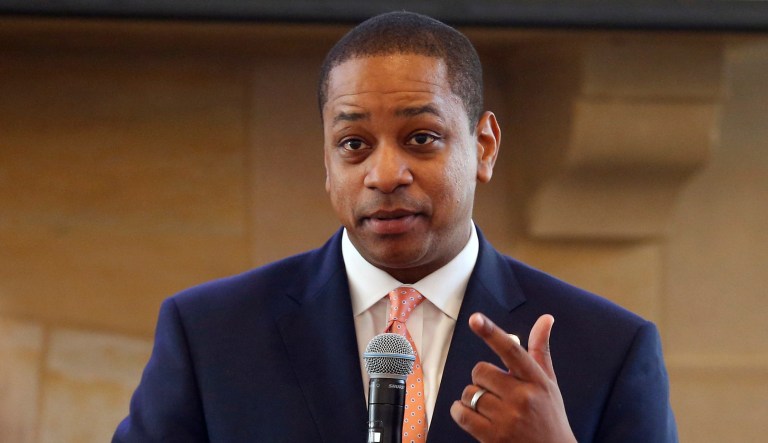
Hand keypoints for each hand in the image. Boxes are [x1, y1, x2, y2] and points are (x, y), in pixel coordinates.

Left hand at [450, 313, 575, 442]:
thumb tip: (545, 318)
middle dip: (482, 380)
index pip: (511, 351)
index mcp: (536, 380)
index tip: (475, 319)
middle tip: (496, 391)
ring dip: (472, 399)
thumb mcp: (548, 383)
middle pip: (480, 371)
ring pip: (469, 393)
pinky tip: (472, 415)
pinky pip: (461, 413)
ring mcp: (508, 418)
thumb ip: (540, 350)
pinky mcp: (493, 437)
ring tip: (490, 409)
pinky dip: (460, 411)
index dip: (491, 333)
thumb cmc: (549, 417)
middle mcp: (523, 397)